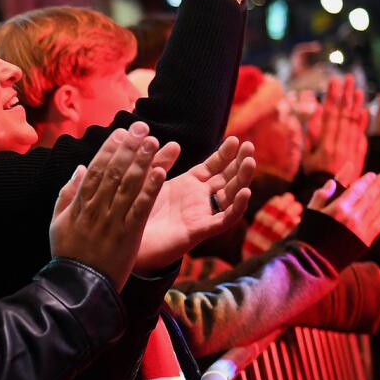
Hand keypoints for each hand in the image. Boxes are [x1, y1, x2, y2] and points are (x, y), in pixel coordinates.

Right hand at [50, 124, 169, 290]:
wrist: (77, 286)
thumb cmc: (67, 254)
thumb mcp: (57, 222)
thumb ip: (68, 193)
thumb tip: (80, 168)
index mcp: (79, 204)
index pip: (96, 169)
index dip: (109, 149)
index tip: (121, 132)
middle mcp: (96, 208)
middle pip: (114, 171)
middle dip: (128, 147)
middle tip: (142, 127)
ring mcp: (112, 220)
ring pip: (128, 185)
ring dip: (142, 161)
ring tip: (154, 141)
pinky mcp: (128, 235)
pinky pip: (141, 208)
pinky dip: (150, 189)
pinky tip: (161, 172)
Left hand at [136, 137, 255, 270]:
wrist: (129, 241)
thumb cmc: (138, 211)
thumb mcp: (149, 181)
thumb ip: (159, 163)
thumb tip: (174, 144)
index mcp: (189, 184)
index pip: (214, 166)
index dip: (225, 153)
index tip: (234, 138)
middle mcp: (200, 198)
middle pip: (227, 178)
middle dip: (240, 162)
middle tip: (249, 145)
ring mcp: (202, 214)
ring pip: (231, 196)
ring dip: (242, 179)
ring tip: (250, 162)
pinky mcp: (200, 231)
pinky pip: (224, 220)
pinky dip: (237, 207)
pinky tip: (245, 192)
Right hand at [304, 74, 368, 185]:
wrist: (332, 191)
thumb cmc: (315, 172)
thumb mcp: (306, 154)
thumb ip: (311, 132)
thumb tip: (317, 110)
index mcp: (325, 142)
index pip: (330, 113)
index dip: (333, 96)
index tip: (334, 81)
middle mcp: (340, 142)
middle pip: (344, 113)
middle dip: (346, 94)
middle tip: (349, 78)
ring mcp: (351, 146)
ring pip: (355, 120)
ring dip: (357, 103)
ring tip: (358, 89)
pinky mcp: (358, 150)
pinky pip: (362, 132)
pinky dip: (363, 120)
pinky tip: (364, 109)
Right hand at [308, 165, 379, 245]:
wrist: (314, 262)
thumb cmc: (309, 235)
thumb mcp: (310, 213)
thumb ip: (321, 196)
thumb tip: (332, 182)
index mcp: (338, 208)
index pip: (357, 189)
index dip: (366, 181)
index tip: (372, 175)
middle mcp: (352, 217)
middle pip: (371, 197)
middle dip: (379, 186)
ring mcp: (361, 229)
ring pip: (378, 209)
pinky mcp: (366, 240)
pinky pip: (379, 223)